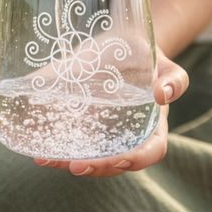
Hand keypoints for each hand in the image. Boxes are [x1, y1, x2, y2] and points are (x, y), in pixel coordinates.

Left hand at [35, 51, 189, 177]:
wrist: (120, 44)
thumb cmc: (147, 57)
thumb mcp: (164, 63)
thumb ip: (174, 79)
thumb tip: (163, 93)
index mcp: (152, 127)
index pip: (150, 152)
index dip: (135, 160)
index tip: (120, 160)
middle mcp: (126, 138)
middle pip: (114, 164)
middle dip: (96, 167)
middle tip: (76, 165)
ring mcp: (101, 135)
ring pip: (89, 158)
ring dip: (68, 163)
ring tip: (48, 159)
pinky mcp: (80, 127)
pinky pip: (70, 144)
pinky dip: (54, 150)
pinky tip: (37, 150)